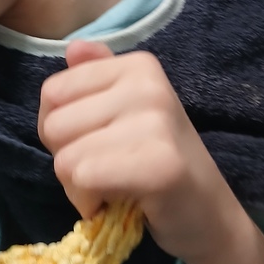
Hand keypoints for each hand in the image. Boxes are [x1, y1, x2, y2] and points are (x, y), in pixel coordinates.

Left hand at [38, 40, 263, 263]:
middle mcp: (149, 85)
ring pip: (65, 158)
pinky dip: (91, 202)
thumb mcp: (127, 113)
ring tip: (116, 187)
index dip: (61, 128)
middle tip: (109, 171)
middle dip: (68, 159)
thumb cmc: (158, 164)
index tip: (99, 143)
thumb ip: (96, 78)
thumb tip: (74, 46)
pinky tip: (120, 202)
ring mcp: (156, 122)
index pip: (53, 92)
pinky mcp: (158, 165)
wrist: (210, 216)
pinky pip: (84, 179)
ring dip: (79, 187)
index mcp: (138, 66)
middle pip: (53, 126)